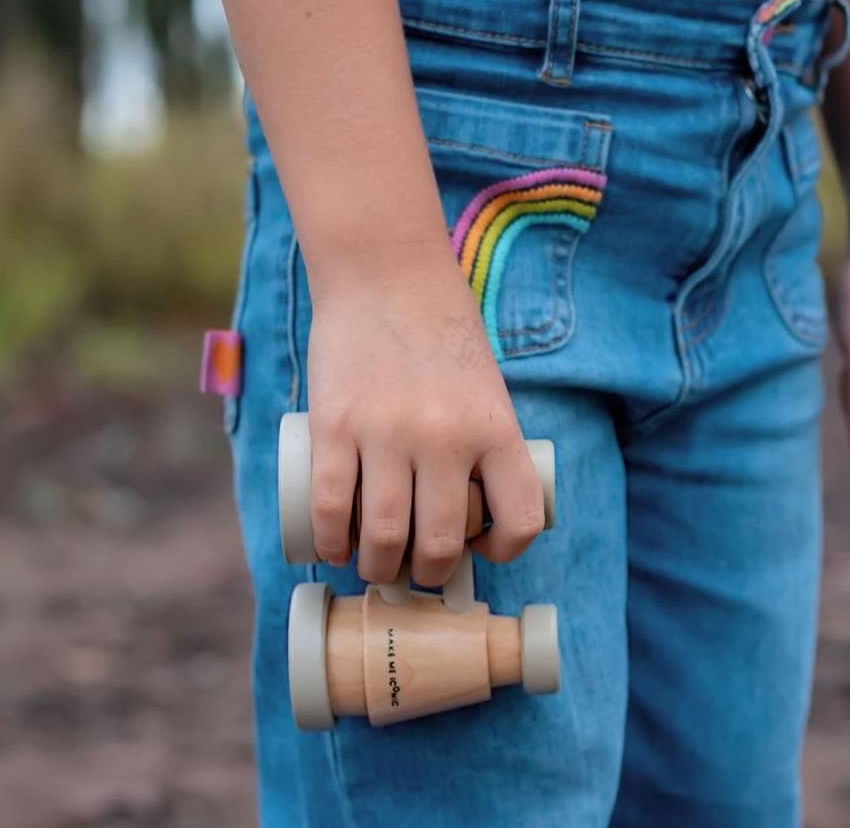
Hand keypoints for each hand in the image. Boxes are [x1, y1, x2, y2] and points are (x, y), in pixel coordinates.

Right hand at [304, 249, 543, 586]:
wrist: (386, 276)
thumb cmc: (441, 333)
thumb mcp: (485, 387)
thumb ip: (482, 442)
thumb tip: (466, 511)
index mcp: (495, 427)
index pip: (519, 519)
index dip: (503, 549)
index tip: (481, 548)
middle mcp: (446, 437)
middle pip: (439, 542)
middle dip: (426, 573)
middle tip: (414, 571)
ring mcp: (387, 433)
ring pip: (382, 536)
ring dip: (376, 567)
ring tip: (373, 565)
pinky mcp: (334, 425)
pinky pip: (330, 507)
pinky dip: (331, 541)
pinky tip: (332, 548)